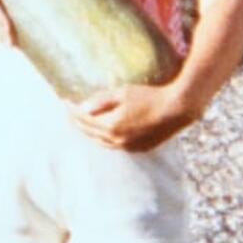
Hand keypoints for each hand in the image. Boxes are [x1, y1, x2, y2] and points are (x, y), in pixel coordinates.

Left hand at [68, 83, 198, 151]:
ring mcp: (129, 147)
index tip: (65, 102)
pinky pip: (116, 145)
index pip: (84, 120)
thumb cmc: (150, 96)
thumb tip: (82, 108)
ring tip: (84, 123)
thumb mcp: (123, 93)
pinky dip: (106, 138)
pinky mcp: (139, 149)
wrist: (178, 109)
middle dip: (78, 122)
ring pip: (102, 142)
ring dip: (91, 132)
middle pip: (90, 133)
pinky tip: (106, 131)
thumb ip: (100, 101)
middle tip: (71, 112)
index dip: (72, 110)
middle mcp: (117, 141)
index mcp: (111, 127)